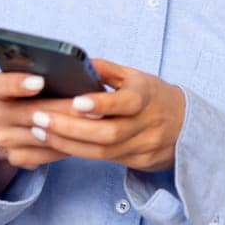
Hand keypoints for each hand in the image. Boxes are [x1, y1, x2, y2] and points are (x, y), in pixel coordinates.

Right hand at [0, 70, 92, 170]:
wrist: (21, 124)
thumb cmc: (36, 93)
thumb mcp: (36, 79)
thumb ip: (47, 75)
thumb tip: (75, 73)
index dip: (15, 83)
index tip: (40, 82)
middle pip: (25, 112)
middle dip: (59, 108)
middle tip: (86, 104)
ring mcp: (2, 139)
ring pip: (37, 136)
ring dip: (67, 130)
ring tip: (93, 122)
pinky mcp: (15, 157)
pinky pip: (42, 155)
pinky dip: (63, 147)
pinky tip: (81, 140)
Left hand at [24, 57, 185, 173]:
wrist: (185, 126)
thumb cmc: (152, 95)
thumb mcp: (135, 76)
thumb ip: (106, 70)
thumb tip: (76, 62)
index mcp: (147, 97)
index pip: (127, 103)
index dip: (102, 104)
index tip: (75, 102)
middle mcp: (147, 125)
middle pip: (108, 134)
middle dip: (70, 128)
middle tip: (39, 118)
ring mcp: (143, 147)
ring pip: (102, 152)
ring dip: (67, 143)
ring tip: (39, 131)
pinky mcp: (136, 162)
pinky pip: (102, 161)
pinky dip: (76, 152)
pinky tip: (54, 143)